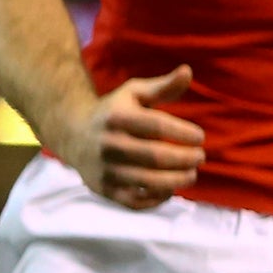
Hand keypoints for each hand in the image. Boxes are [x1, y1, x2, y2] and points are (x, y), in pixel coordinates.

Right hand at [53, 64, 205, 210]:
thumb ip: (163, 86)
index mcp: (117, 117)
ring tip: (191, 174)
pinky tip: (170, 188)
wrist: (72, 134)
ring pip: (149, 182)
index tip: (200, 137)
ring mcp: (106, 169)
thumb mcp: (134, 93)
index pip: (158, 126)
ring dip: (178, 180)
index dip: (184, 133)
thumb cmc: (114, 112)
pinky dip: (158, 198)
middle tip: (200, 158)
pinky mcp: (105, 190)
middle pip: (156, 157)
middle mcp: (109, 144)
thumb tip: (188, 71)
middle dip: (186, 159)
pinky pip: (137, 201)